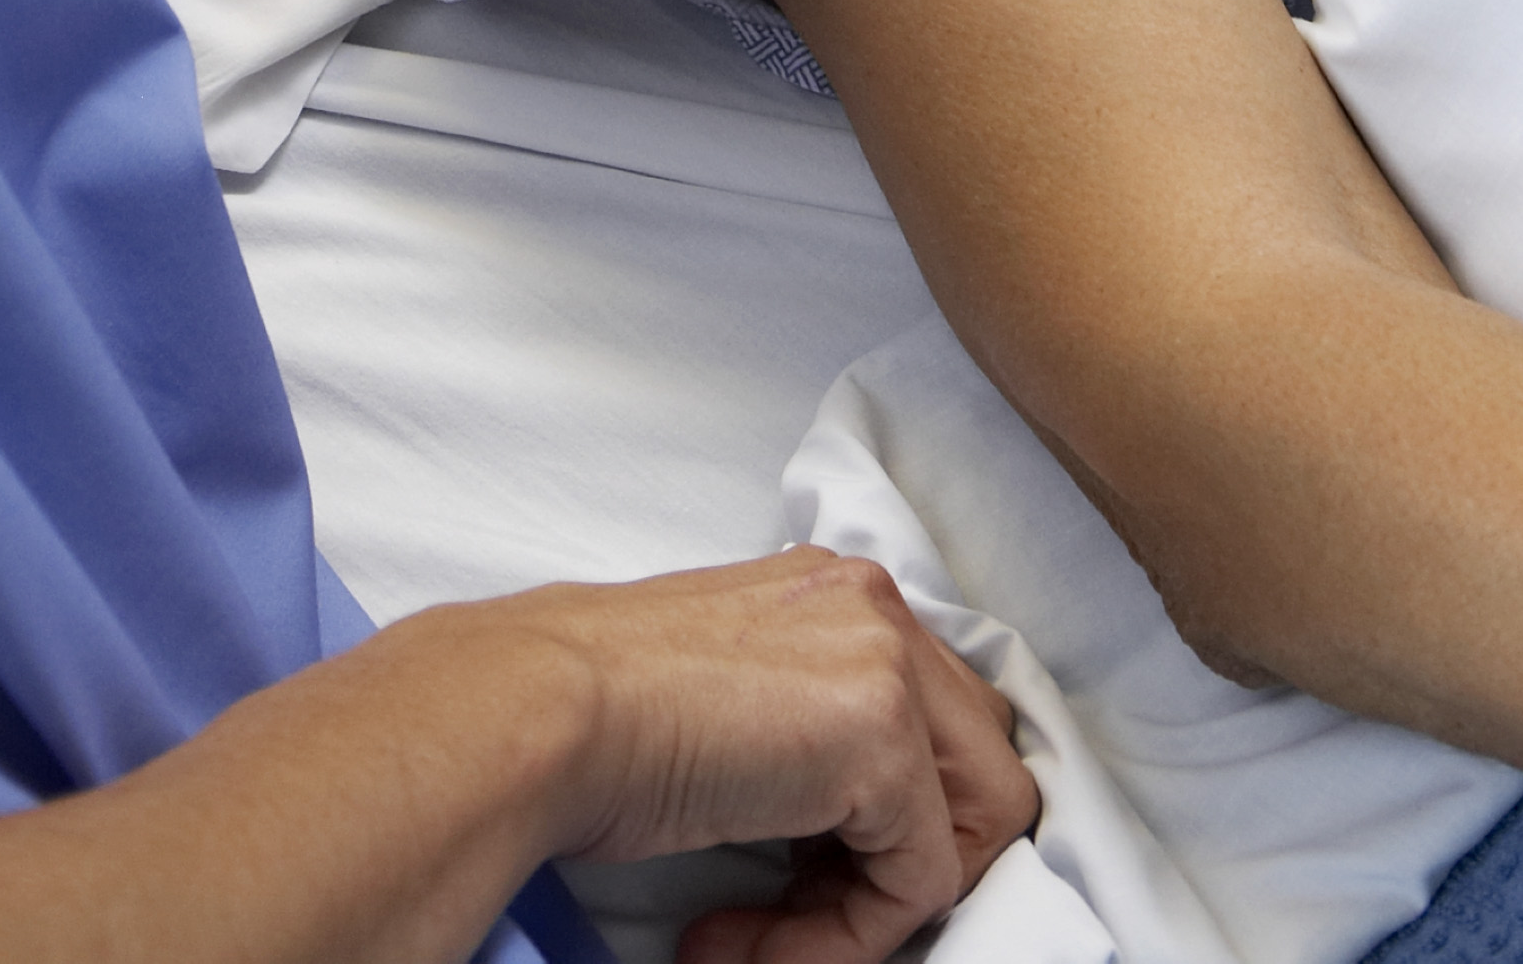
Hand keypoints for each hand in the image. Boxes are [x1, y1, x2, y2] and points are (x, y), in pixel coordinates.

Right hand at [459, 550, 1039, 963]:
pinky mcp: (882, 736)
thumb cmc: (595, 714)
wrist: (541, 710)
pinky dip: (844, 939)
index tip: (791, 882)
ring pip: (969, 830)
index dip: (883, 825)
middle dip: (904, 864)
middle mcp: (876, 607)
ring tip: (758, 941)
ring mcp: (887, 661)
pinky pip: (919, 884)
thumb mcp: (732, 702)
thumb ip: (806, 729)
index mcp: (836, 593)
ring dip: (869, 914)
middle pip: (981, 766)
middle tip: (794, 917)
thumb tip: (846, 823)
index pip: (935, 721)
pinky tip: (740, 939)